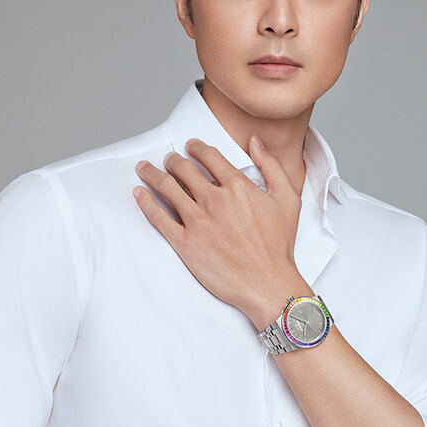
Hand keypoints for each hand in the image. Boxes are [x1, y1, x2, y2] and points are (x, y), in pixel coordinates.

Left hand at [133, 135, 307, 327]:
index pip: (208, 156)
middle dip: (172, 159)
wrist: (268, 283)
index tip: (190, 146)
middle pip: (183, 168)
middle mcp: (214, 200)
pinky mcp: (185, 242)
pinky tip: (139, 194)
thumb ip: (271, 165)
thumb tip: (256, 142)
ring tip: (145, 169)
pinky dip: (145, 202)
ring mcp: (197, 221)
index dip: (196, 147)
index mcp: (237, 186)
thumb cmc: (278, 246)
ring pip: (166, 187)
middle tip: (167, 159)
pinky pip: (157, 217)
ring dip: (152, 174)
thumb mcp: (287, 198)